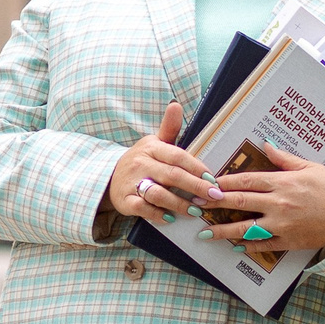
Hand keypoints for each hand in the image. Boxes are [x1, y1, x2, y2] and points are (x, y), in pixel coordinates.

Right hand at [106, 103, 220, 223]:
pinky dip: (158, 214)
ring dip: (180, 204)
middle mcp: (141, 164)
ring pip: (158, 194)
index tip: (213, 178)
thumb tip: (176, 105)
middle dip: (195, 187)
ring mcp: (132, 183)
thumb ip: (169, 128)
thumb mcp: (154, 142)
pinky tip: (171, 218)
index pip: (177, 156)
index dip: (196, 167)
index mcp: (151, 148)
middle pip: (172, 175)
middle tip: (213, 196)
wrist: (111, 177)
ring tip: (197, 210)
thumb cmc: (142, 161)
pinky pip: (143, 208)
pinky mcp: (125, 201)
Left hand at [193, 148, 324, 253]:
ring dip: (223, 230)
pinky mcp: (289, 241)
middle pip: (239, 202)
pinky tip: (233, 245)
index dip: (224, 182)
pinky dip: (247, 245)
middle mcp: (278, 203)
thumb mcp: (310, 167)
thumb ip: (285, 159)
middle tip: (195, 205)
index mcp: (282, 182)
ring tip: (204, 233)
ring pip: (245, 227)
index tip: (207, 183)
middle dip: (214, 203)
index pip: (246, 180)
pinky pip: (263, 244)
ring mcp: (282, 224)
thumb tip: (265, 145)